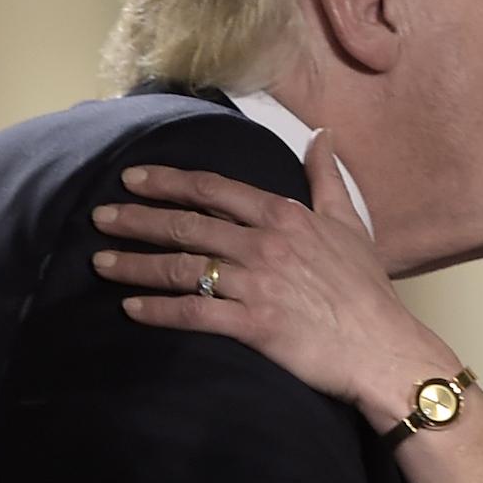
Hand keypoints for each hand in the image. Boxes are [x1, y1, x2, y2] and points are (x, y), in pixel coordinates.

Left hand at [91, 130, 459, 427]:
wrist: (383, 347)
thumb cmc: (367, 289)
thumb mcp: (351, 223)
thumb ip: (327, 178)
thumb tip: (323, 135)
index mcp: (283, 216)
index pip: (213, 189)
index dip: (168, 181)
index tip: (133, 177)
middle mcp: (264, 244)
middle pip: (187, 225)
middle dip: (137, 219)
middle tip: (99, 216)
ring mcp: (257, 284)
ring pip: (183, 268)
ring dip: (136, 264)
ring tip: (100, 261)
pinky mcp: (253, 325)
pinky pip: (195, 314)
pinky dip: (159, 311)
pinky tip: (131, 309)